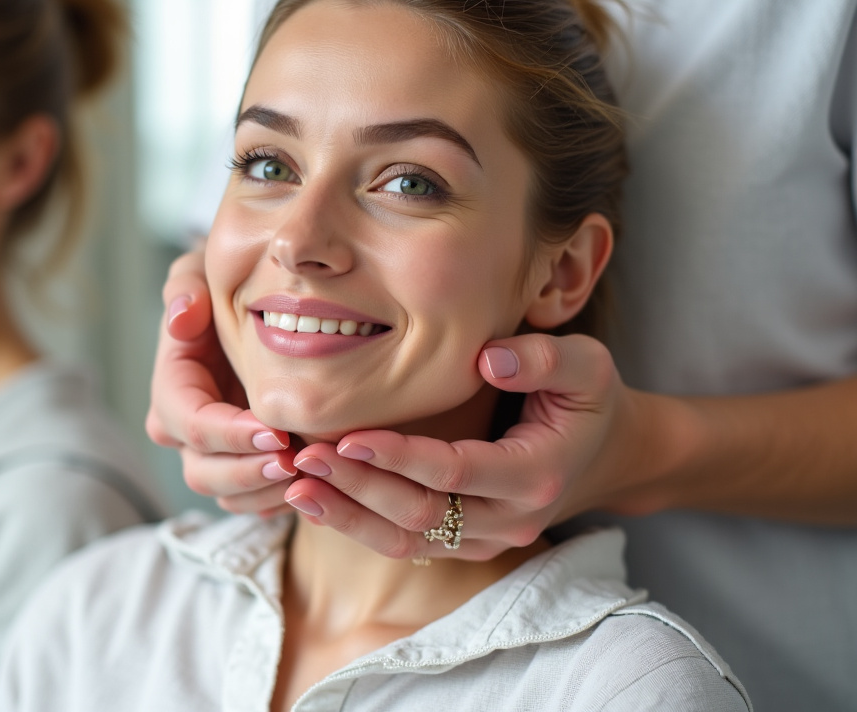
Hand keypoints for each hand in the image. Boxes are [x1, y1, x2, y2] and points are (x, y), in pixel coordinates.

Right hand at [145, 249, 296, 514]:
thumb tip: (182, 319)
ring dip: (271, 493)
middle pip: (204, 473)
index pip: (191, 425)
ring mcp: (215, 456)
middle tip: (297, 463)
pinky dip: (286, 500)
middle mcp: (185, 432)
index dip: (230, 434)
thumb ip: (187, 286)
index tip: (276, 432)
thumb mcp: (203, 272)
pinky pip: (258, 505)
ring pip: (231, 497)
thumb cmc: (230, 287)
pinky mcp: (246, 471)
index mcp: (173, 389)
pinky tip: (320, 485)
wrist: (268, 313)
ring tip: (313, 478)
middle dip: (250, 473)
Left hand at [281, 332, 637, 559]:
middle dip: (357, 489)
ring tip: (294, 486)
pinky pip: (406, 544)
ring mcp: (488, 540)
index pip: (455, 472)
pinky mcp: (466, 545)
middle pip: (421, 515)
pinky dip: (358, 525)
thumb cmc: (588, 400)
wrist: (608, 454)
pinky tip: (314, 500)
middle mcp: (511, 520)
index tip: (347, 438)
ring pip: (407, 540)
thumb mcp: (586, 364)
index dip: (399, 458)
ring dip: (347, 516)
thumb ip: (542, 358)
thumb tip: (487, 358)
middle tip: (304, 457)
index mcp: (536, 474)